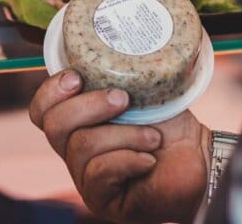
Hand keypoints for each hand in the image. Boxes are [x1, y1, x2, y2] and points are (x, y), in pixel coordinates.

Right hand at [30, 70, 210, 223]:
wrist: (200, 160)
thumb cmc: (169, 125)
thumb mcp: (140, 91)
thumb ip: (116, 74)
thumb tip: (107, 42)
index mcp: (77, 123)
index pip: (41, 111)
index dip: (50, 91)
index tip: (77, 76)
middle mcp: (74, 151)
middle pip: (54, 125)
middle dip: (88, 106)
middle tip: (123, 99)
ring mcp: (85, 178)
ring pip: (82, 146)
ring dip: (124, 134)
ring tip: (153, 136)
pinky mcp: (102, 200)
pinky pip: (100, 173)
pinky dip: (129, 159)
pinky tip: (150, 159)